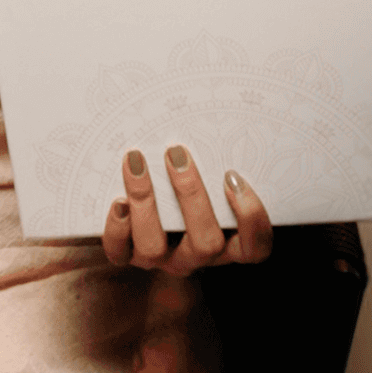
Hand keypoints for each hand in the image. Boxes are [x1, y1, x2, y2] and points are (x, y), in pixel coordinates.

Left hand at [103, 145, 272, 274]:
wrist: (134, 221)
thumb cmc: (180, 185)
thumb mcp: (205, 178)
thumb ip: (213, 162)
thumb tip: (208, 112)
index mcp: (226, 242)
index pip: (255, 247)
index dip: (251, 218)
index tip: (233, 176)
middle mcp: (196, 255)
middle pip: (206, 243)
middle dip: (191, 196)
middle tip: (175, 153)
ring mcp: (161, 260)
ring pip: (156, 247)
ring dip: (146, 202)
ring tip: (136, 162)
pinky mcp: (126, 257)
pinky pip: (119, 253)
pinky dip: (117, 228)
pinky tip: (118, 201)